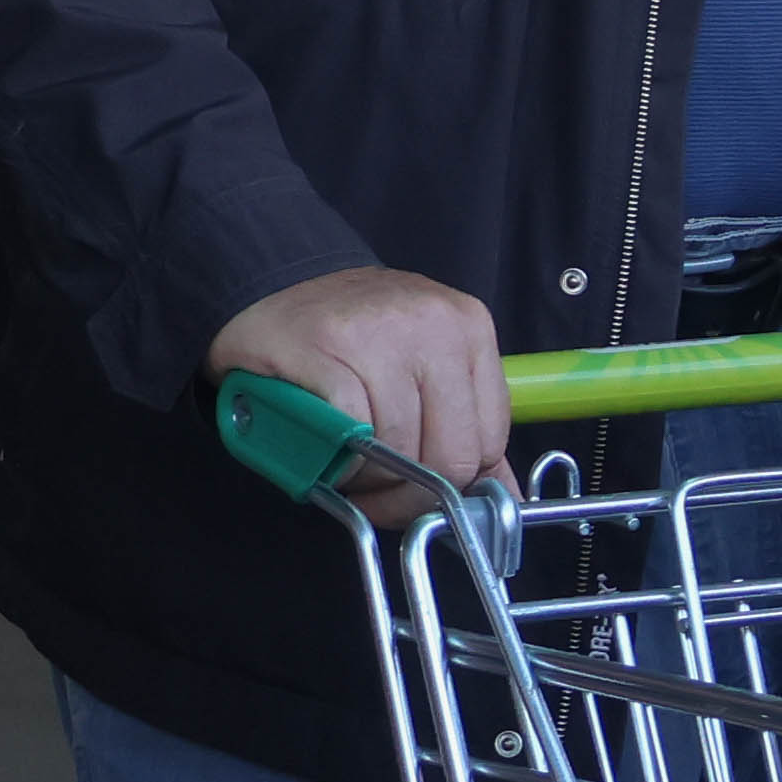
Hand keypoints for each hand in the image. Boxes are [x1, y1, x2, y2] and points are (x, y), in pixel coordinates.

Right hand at [206, 264, 511, 527]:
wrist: (278, 283)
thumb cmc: (357, 335)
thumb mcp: (427, 368)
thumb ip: (465, 429)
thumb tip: (503, 498)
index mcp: (470, 329)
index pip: (488, 441)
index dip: (452, 484)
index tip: (419, 492)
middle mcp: (435, 325)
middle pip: (449, 454)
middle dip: (410, 495)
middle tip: (379, 498)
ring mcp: (382, 333)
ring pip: (397, 450)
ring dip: (368, 480)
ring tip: (349, 466)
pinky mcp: (329, 346)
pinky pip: (350, 435)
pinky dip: (338, 462)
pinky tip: (328, 453)